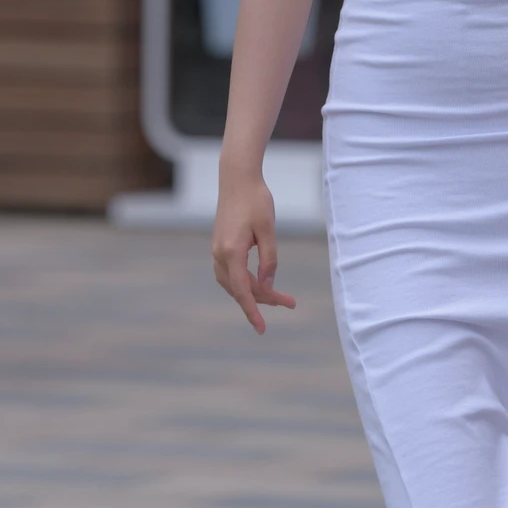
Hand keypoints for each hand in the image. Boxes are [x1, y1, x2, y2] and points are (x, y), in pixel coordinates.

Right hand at [212, 170, 296, 333]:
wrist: (237, 178)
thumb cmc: (256, 200)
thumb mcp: (268, 230)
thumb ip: (269, 260)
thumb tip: (267, 285)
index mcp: (231, 252)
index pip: (242, 290)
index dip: (253, 311)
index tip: (261, 329)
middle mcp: (220, 254)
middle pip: (240, 288)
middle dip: (264, 299)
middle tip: (290, 303)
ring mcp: (217, 250)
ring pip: (233, 283)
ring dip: (254, 292)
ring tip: (279, 296)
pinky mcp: (219, 246)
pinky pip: (230, 273)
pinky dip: (244, 282)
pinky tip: (259, 283)